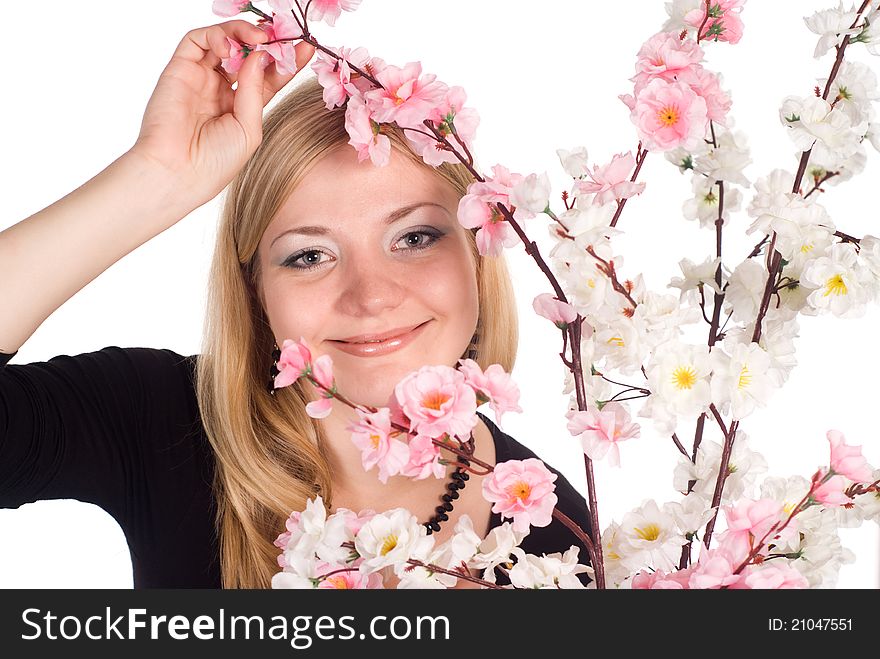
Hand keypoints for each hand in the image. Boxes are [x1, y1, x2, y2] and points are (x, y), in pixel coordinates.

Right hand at [131, 21, 313, 202]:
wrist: (177, 173)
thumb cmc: (214, 163)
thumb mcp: (249, 129)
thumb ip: (256, 92)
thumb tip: (259, 56)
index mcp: (240, 107)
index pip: (267, 76)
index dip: (286, 61)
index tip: (306, 48)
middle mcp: (220, 89)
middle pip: (247, 53)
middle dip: (268, 41)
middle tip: (283, 35)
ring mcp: (200, 78)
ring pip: (224, 40)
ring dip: (244, 32)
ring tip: (260, 37)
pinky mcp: (179, 69)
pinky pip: (197, 40)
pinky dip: (216, 34)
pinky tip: (231, 46)